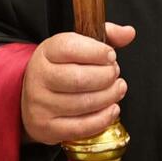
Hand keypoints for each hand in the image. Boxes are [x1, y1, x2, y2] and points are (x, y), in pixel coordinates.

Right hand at [21, 23, 136, 143]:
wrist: (32, 97)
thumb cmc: (61, 69)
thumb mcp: (78, 46)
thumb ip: (106, 36)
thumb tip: (128, 33)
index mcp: (46, 52)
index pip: (71, 48)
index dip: (97, 52)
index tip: (111, 56)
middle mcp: (39, 77)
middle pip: (80, 78)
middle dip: (107, 77)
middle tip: (114, 74)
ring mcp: (41, 104)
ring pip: (84, 103)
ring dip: (110, 96)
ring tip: (116, 89)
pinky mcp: (47, 127)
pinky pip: (82, 127)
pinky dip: (103, 118)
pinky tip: (112, 108)